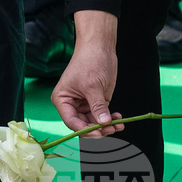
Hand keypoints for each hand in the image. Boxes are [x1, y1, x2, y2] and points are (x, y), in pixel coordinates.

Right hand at [50, 11, 122, 137]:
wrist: (99, 47)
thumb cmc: (90, 62)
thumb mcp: (93, 86)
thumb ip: (98, 106)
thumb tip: (104, 124)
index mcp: (62, 101)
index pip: (71, 122)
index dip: (84, 130)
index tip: (99, 133)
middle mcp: (71, 105)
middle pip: (82, 125)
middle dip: (97, 129)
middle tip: (112, 130)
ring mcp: (84, 104)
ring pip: (93, 122)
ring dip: (106, 126)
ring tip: (119, 125)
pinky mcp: (96, 101)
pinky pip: (101, 115)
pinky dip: (110, 118)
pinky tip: (119, 118)